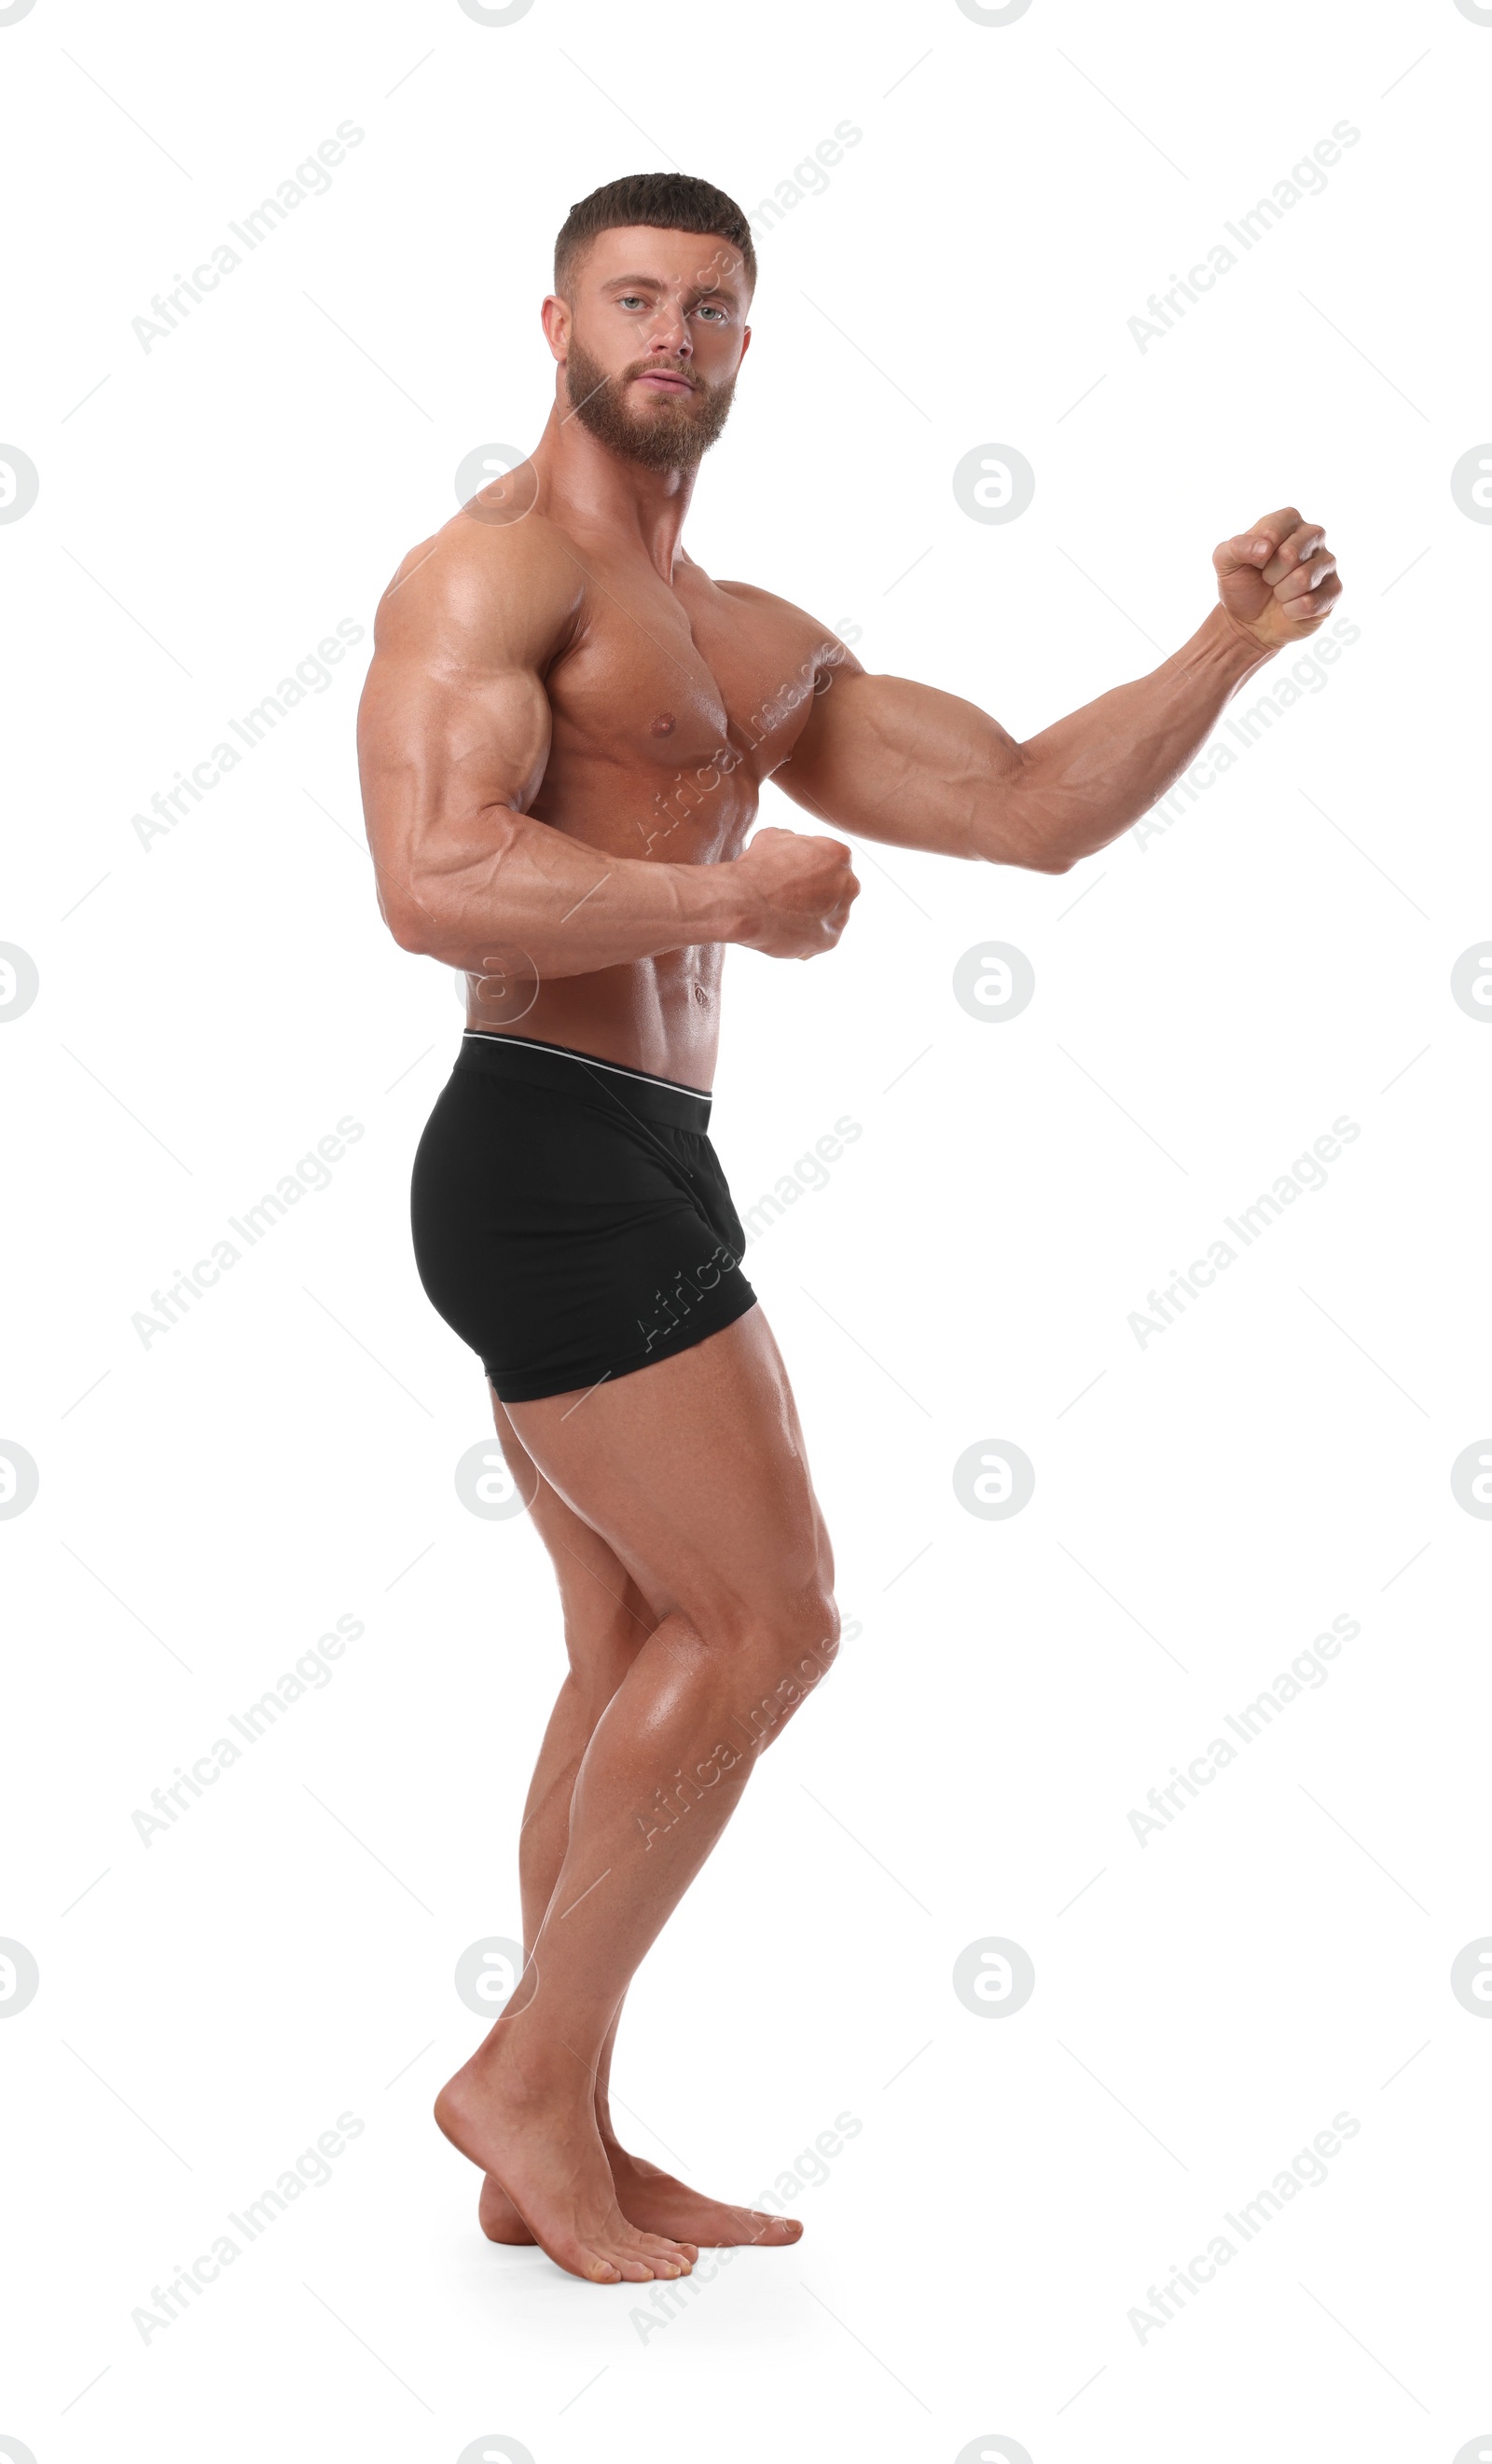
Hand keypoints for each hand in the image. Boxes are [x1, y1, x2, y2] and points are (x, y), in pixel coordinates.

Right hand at [733, 824, 859, 959]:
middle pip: (836, 888)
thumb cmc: (757, 868)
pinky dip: (806, 936)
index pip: (831, 861)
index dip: (808, 868)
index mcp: (840, 855)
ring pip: (830, 914)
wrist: (746, 903)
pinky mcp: (831, 939)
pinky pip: (821, 937)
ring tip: (783, 915)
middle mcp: (849, 884)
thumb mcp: (773, 837)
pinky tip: (785, 931)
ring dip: (813, 915)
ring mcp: (842, 914)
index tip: (791, 876)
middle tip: (788, 896)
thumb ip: (793, 840)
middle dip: (817, 892)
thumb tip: (792, 844)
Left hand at [1213, 506, 1341, 653]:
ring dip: (1281, 593)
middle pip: (1291, 554)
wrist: (1250, 622)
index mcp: (1288, 520)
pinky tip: (1290, 608)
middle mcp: (1313, 535)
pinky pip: (1312, 603)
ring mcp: (1327, 562)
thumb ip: (1236, 546)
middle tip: (1268, 579)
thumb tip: (1265, 548)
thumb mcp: (1225, 561)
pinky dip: (1292, 611)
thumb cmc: (1241, 585)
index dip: (1258, 554)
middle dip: (1270, 575)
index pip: (1274, 529)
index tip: (1255, 563)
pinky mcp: (1334, 590)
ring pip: (1303, 579)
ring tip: (1279, 592)